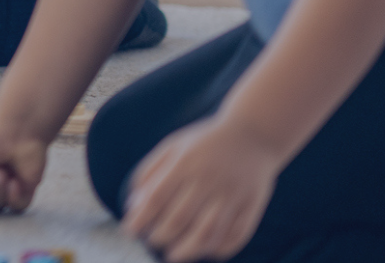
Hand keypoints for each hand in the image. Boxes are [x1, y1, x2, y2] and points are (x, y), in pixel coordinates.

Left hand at [122, 117, 279, 262]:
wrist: (254, 134)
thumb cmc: (205, 143)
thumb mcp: (173, 147)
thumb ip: (150, 171)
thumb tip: (133, 204)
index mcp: (185, 163)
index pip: (157, 197)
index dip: (141, 218)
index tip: (130, 231)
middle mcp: (208, 179)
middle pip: (180, 219)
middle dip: (161, 237)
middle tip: (154, 242)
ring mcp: (232, 194)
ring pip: (208, 232)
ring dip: (188, 250)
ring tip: (174, 255)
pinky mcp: (252, 205)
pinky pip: (236, 235)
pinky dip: (220, 248)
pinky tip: (206, 250)